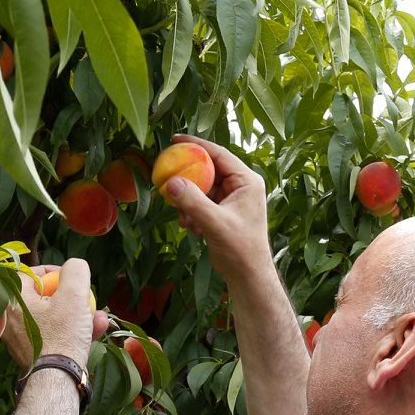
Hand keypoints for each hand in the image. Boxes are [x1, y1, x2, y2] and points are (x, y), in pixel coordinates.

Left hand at [3, 256, 110, 368]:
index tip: (72, 277)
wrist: (57, 380)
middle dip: (72, 298)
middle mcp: (9, 319)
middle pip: (43, 298)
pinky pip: (51, 336)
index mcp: (11, 300)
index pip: (29, 273)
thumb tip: (75, 266)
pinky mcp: (30, 354)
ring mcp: (18, 339)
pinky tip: (93, 333)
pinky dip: (70, 333)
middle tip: (87, 301)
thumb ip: (75, 271)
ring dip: (77, 317)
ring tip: (98, 319)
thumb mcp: (74, 295)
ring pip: (51, 319)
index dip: (54, 271)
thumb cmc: (62, 335)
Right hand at [161, 135, 273, 282]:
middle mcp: (240, 186)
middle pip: (208, 170)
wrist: (247, 275)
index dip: (196, 145)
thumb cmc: (240, 248)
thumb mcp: (215, 223)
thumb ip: (193, 201)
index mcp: (247, 181)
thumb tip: (171, 182)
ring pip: (202, 188)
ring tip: (183, 217)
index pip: (219, 154)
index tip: (174, 139)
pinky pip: (202, 202)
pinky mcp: (223, 211)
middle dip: (188, 178)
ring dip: (188, 201)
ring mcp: (231, 199)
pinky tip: (190, 227)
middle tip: (167, 177)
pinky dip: (192, 211)